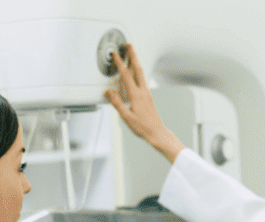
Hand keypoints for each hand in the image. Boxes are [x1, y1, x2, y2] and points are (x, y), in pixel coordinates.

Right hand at [104, 44, 184, 162]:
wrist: (157, 132)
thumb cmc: (142, 127)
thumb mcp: (126, 117)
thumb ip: (116, 103)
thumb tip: (107, 91)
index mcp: (136, 95)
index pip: (126, 75)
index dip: (120, 64)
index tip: (116, 54)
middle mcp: (143, 92)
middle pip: (137, 69)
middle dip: (133, 56)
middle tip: (129, 45)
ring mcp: (147, 93)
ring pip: (141, 73)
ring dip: (135, 62)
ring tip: (132, 55)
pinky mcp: (148, 96)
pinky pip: (141, 80)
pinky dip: (137, 72)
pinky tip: (134, 74)